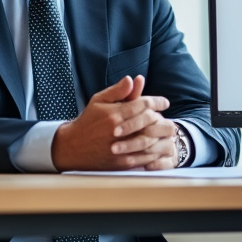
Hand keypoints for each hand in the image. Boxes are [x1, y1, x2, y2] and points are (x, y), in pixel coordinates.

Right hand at [50, 75, 175, 170]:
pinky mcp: (121, 163)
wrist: (73, 147)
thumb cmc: (88, 121)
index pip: (143, 104)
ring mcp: (120, 148)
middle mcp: (118, 131)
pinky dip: (156, 152)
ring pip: (151, 141)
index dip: (157, 102)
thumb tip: (134, 78)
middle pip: (150, 122)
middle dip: (162, 118)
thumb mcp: (99, 101)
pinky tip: (160, 146)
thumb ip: (118, 91)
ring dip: (162, 135)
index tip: (164, 103)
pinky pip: (146, 158)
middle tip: (168, 117)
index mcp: (114, 114)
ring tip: (167, 131)